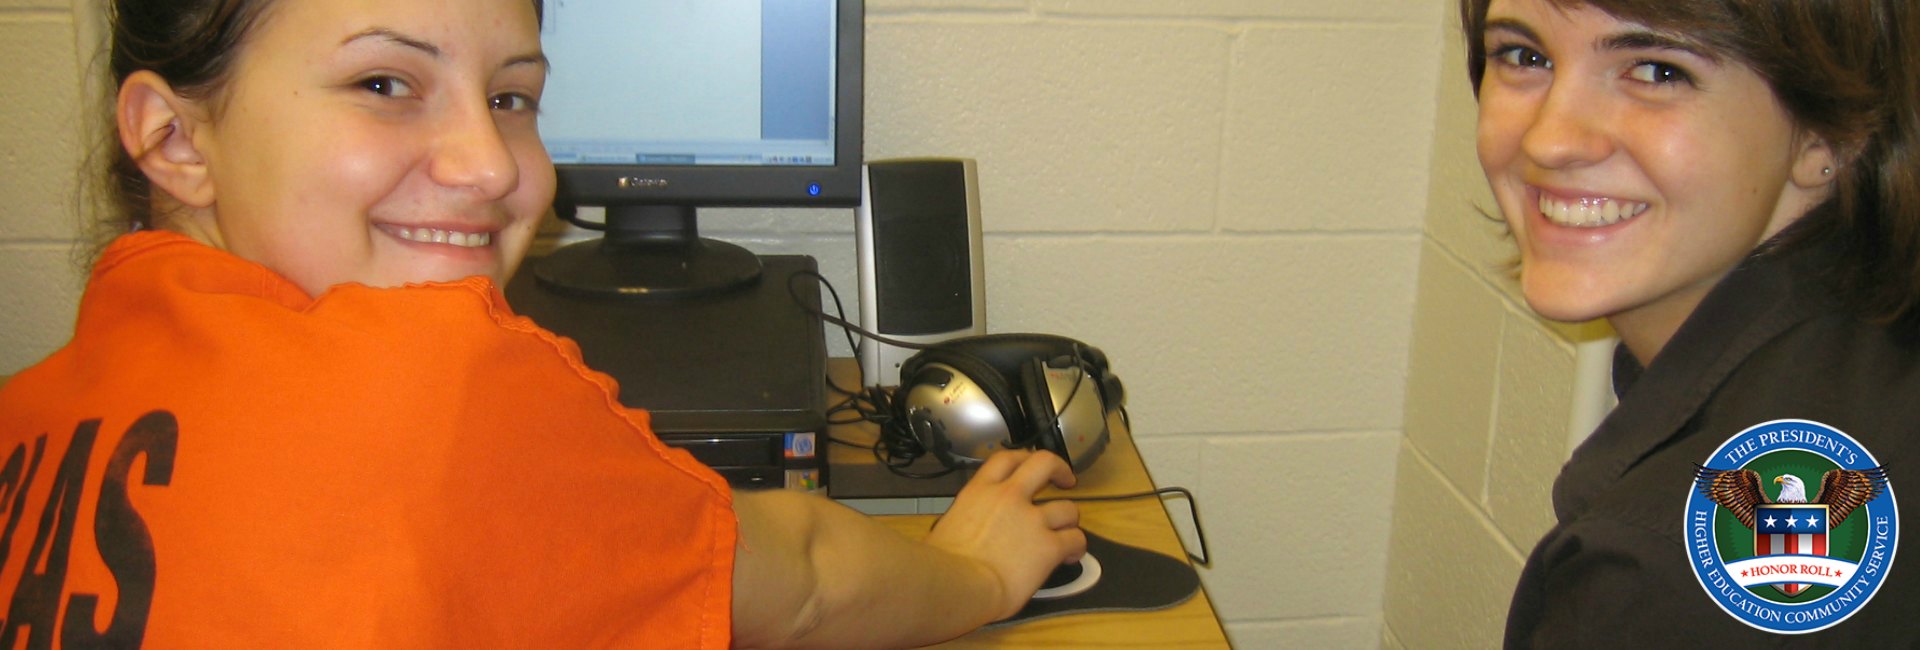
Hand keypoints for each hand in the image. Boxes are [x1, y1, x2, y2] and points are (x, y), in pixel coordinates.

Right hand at [923, 450, 1086, 619]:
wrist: (957, 585)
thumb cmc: (940, 565)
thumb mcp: (946, 528)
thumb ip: (964, 522)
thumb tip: (964, 535)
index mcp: (979, 492)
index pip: (1005, 459)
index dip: (1022, 458)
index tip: (1028, 466)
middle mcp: (1009, 498)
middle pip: (1043, 463)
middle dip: (1059, 468)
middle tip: (1065, 480)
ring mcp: (1032, 520)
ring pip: (1068, 508)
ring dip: (1070, 519)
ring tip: (1066, 532)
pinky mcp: (1049, 546)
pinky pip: (1075, 539)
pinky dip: (1076, 547)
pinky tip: (1070, 556)